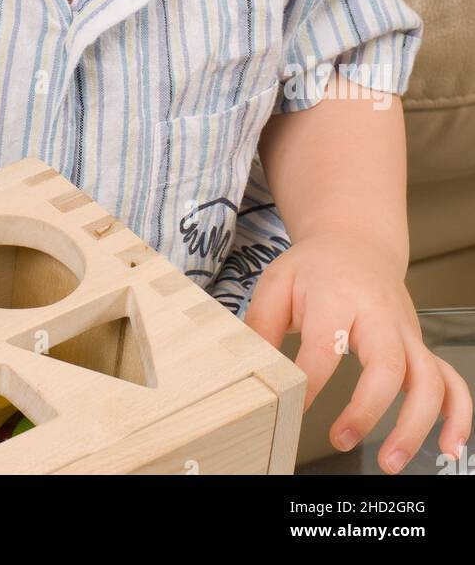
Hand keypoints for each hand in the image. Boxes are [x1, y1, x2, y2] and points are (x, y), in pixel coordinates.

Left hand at [244, 233, 472, 473]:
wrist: (355, 245)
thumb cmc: (315, 269)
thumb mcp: (277, 282)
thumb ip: (261, 325)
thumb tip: (253, 369)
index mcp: (338, 295)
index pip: (325, 343)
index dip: (310, 381)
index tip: (293, 409)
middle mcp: (379, 314)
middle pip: (388, 363)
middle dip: (368, 409)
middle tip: (342, 439)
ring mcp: (405, 332)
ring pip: (427, 377)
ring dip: (415, 423)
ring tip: (391, 461)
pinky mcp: (420, 346)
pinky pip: (451, 379)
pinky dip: (457, 413)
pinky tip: (449, 444)